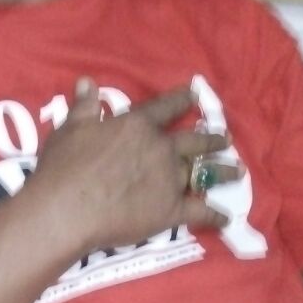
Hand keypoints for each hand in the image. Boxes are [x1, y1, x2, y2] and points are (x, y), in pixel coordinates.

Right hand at [32, 77, 240, 253]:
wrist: (67, 208)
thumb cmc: (64, 167)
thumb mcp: (70, 129)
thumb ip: (85, 107)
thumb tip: (87, 83)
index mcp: (138, 126)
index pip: (166, 107)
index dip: (182, 99)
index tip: (195, 94)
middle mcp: (161, 148)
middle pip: (193, 140)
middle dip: (211, 138)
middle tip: (225, 138)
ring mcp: (169, 180)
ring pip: (203, 172)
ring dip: (222, 171)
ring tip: (238, 171)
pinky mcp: (171, 211)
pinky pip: (200, 212)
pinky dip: (215, 216)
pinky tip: (226, 219)